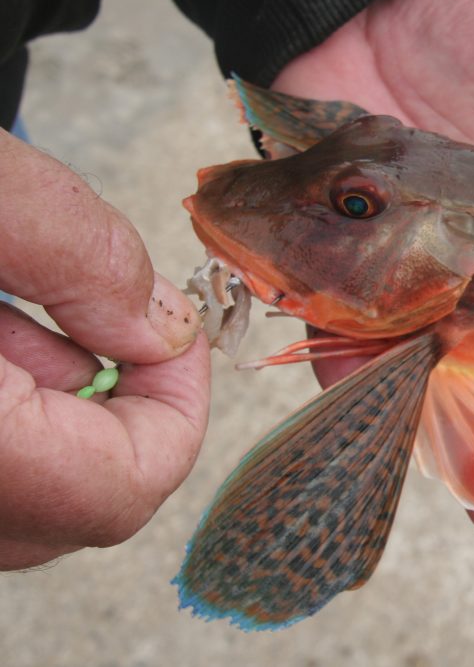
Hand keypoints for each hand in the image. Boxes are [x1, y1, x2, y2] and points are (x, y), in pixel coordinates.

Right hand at [0, 129, 210, 569]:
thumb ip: (75, 252)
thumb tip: (161, 325)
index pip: (121, 490)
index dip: (178, 407)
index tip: (174, 330)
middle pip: (77, 498)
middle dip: (112, 393)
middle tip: (89, 304)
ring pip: (28, 480)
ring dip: (44, 389)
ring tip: (5, 291)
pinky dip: (3, 398)